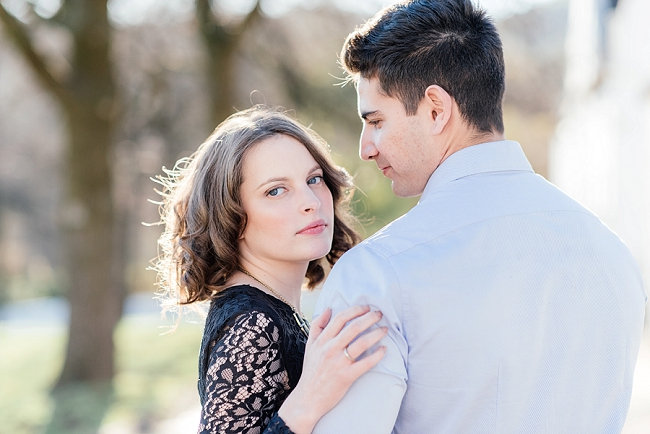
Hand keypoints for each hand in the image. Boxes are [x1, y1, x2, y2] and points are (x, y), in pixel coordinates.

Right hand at [278, 305, 386, 433]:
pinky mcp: (346, 376)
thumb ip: (317, 326)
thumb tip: (328, 309)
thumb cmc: (310, 371)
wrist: (308, 398)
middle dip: (369, 318)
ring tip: (385, 330)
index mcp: (322, 340)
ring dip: (376, 334)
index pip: (340, 319)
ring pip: (361, 343)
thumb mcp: (309, 345)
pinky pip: (365, 363)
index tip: (366, 307)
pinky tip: (384, 350)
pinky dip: (376, 355)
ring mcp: (339, 363)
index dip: (355, 310)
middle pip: (353, 328)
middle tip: (380, 314)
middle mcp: (330, 349)